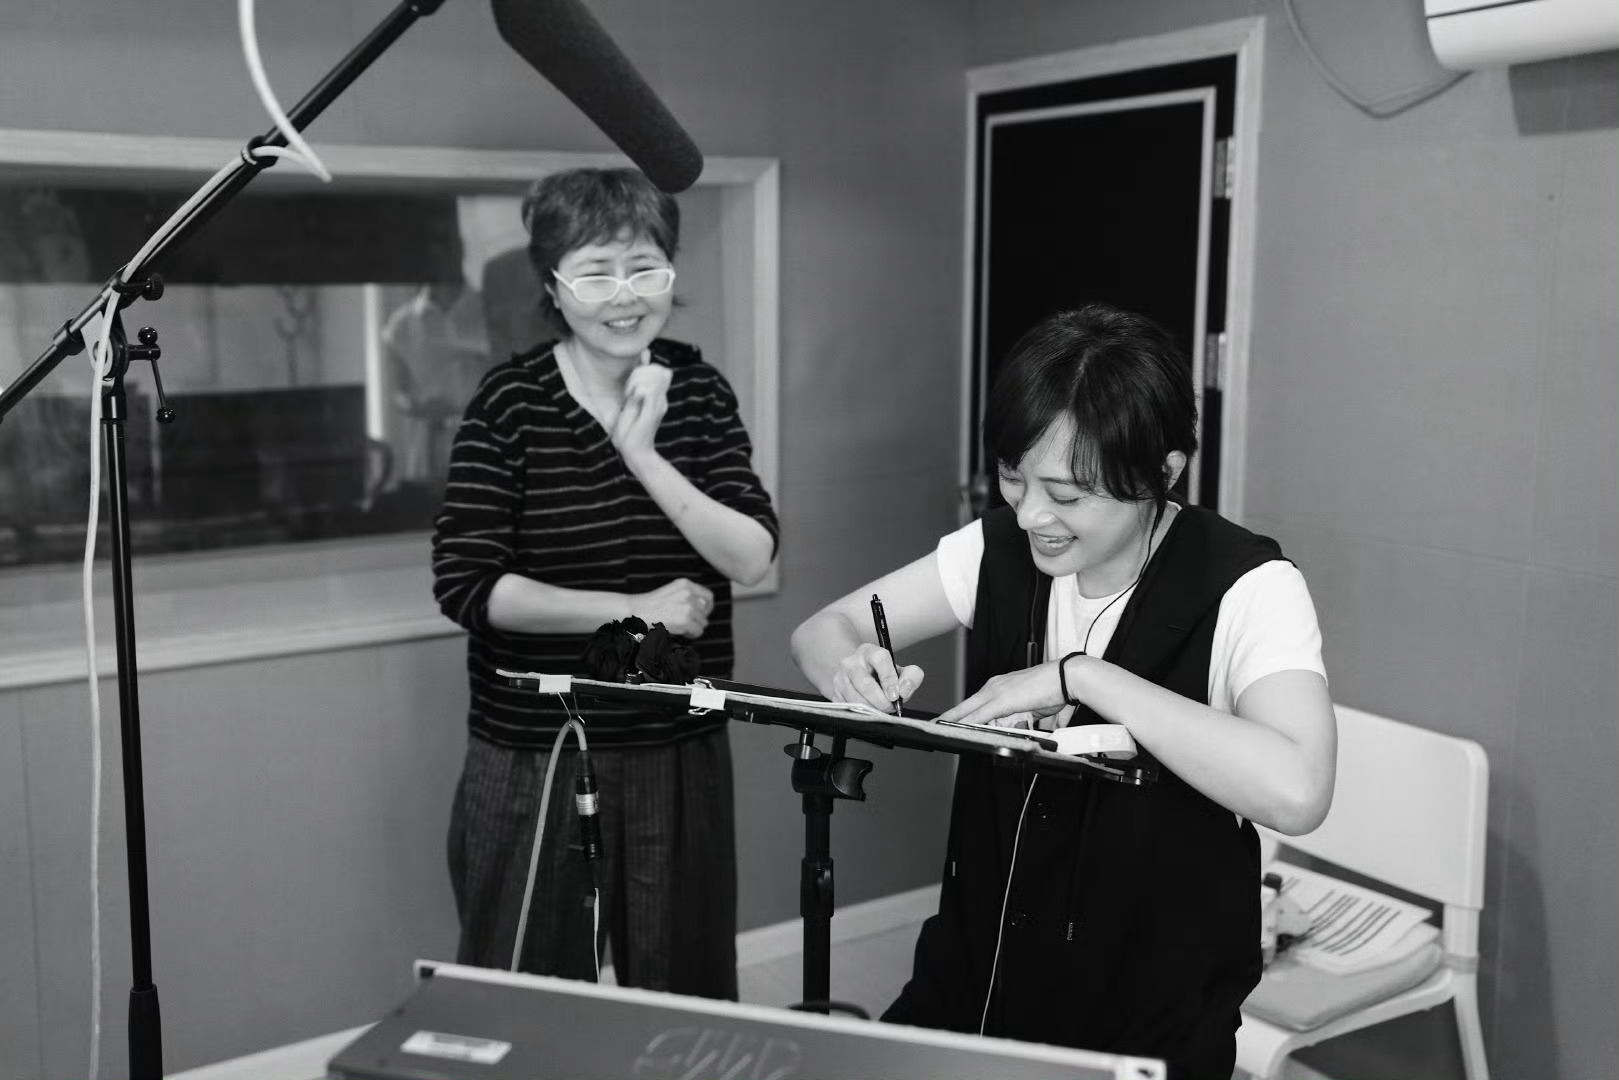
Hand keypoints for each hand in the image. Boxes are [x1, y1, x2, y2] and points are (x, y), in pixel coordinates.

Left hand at [612, 362, 671, 463]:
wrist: (635, 452)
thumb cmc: (631, 429)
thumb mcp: (632, 398)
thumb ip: (639, 379)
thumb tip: (646, 354)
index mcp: (659, 396)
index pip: (658, 369)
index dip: (643, 369)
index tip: (631, 386)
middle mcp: (662, 399)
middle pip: (654, 370)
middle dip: (637, 374)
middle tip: (628, 391)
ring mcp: (658, 405)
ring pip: (650, 378)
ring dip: (634, 382)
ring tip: (629, 397)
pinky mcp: (652, 412)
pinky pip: (646, 390)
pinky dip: (636, 390)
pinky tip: (631, 399)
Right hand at [633, 577, 712, 637]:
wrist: (634, 612)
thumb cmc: (649, 606)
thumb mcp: (671, 592)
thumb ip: (687, 596)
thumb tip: (704, 609)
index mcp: (685, 584)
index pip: (708, 596)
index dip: (707, 607)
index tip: (701, 614)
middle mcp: (688, 592)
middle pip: (706, 611)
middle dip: (699, 619)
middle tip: (688, 624)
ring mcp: (687, 606)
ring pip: (703, 622)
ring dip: (694, 627)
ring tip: (681, 628)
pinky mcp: (685, 619)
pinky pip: (698, 631)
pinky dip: (691, 635)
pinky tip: (681, 633)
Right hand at [828, 642, 925, 713]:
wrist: (859, 676)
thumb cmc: (882, 674)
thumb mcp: (900, 671)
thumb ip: (911, 676)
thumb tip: (904, 691)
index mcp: (869, 652)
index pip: (880, 659)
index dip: (889, 679)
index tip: (895, 695)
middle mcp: (851, 662)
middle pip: (865, 683)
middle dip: (880, 700)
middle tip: (890, 707)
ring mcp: (840, 678)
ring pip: (855, 698)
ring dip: (872, 709)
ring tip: (881, 710)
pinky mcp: (835, 693)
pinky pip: (849, 708)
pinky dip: (862, 713)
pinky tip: (870, 711)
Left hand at [934, 658, 1073, 727]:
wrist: (1067, 677)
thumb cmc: (1055, 689)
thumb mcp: (1035, 707)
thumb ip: (1026, 717)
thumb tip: (1028, 726)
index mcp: (1001, 687)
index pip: (975, 703)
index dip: (960, 712)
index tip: (947, 719)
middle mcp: (995, 686)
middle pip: (965, 705)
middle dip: (949, 716)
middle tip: (932, 724)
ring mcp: (997, 691)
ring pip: (967, 709)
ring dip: (953, 720)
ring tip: (937, 728)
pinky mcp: (1002, 699)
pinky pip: (979, 714)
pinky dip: (965, 722)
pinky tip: (956, 728)